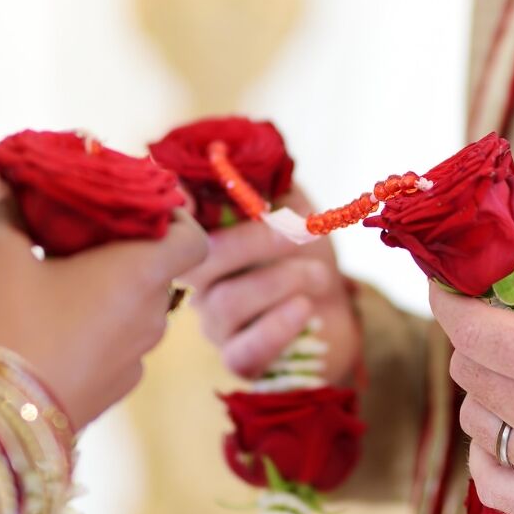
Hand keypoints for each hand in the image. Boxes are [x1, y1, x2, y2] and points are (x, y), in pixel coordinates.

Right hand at [0, 172, 208, 426]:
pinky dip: (100, 329)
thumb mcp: (2, 260)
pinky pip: (120, 344)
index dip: (177, 220)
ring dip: (110, 292)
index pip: (194, 238)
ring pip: (137, 309)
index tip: (139, 211)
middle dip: (126, 251)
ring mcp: (139, 356)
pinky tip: (56, 327)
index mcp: (142, 272)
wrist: (4, 419)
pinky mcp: (118, 386)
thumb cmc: (14, 325)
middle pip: (158, 270)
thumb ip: (4, 214)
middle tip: (81, 236)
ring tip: (61, 280)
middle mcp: (154, 314)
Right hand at [182, 188, 359, 382]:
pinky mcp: (241, 360)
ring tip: (318, 273)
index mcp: (205, 242)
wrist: (339, 308)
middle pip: (199, 264)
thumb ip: (269, 182)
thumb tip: (246, 153)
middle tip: (298, 232)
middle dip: (252, 241)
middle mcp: (199, 284)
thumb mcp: (294, 205)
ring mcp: (216, 325)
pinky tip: (304, 308)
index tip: (192, 190)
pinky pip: (243, 350)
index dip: (180, 208)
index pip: (175, 226)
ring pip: (226, 303)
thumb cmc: (306, 252)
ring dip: (280, 280)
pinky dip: (277, 326)